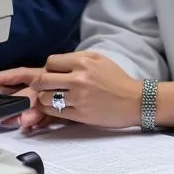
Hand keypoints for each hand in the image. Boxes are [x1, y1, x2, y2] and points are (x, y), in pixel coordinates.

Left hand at [0, 53, 146, 129]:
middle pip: (42, 79)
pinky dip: (51, 110)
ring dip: (44, 98)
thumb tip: (55, 64)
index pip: (51, 62)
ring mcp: (78, 98)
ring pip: (45, 97)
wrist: (134, 101)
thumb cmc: (117, 79)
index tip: (53, 73)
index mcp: (84, 62)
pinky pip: (54, 112)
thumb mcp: (99, 59)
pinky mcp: (79, 114)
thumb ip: (77, 58)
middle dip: (39, 83)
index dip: (49, 68)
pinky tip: (58, 107)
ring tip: (52, 98)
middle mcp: (79, 79)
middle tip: (44, 87)